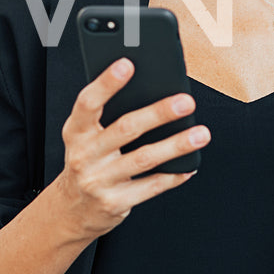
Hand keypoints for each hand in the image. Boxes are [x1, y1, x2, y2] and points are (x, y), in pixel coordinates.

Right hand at [51, 57, 209, 241]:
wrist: (72, 210)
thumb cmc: (88, 161)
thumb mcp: (85, 137)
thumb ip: (107, 116)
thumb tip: (151, 90)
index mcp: (76, 132)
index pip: (88, 103)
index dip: (106, 83)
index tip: (127, 64)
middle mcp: (84, 156)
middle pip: (125, 129)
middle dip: (158, 114)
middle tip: (185, 102)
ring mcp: (99, 181)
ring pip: (143, 159)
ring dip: (175, 145)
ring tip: (200, 134)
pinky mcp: (115, 202)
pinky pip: (151, 187)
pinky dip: (173, 176)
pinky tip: (189, 166)